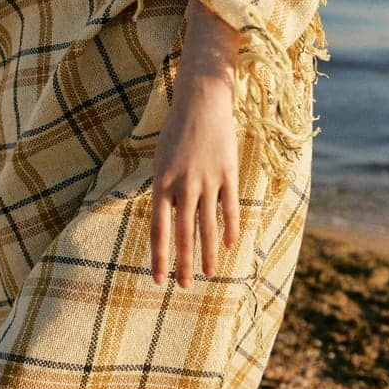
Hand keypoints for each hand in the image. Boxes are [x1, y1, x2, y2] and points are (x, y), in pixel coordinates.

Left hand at [151, 70, 239, 288]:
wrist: (201, 101)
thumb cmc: (176, 131)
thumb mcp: (161, 160)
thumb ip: (164, 191)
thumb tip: (167, 223)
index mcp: (161, 183)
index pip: (159, 230)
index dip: (159, 257)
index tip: (158, 280)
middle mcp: (184, 185)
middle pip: (184, 234)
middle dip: (182, 263)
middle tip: (183, 287)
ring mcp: (208, 180)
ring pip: (208, 226)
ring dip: (207, 253)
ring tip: (208, 273)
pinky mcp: (228, 174)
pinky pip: (229, 208)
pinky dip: (229, 228)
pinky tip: (227, 246)